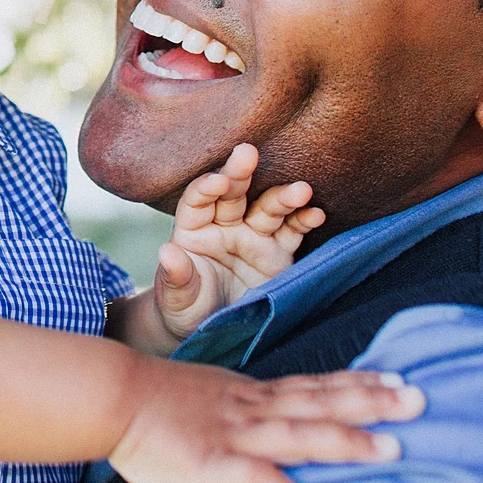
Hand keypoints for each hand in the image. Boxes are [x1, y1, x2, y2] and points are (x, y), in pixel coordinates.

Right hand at [108, 362, 424, 482]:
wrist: (110, 396)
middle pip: (321, 402)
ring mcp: (236, 435)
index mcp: (250, 395)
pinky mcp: (215, 465)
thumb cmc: (151, 402)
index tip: (396, 377)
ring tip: (392, 448)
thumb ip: (239, 406)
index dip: (357, 382)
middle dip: (372, 401)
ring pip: (301, 434)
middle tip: (418, 398)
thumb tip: (266, 414)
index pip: (313, 385)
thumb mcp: (205, 395)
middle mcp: (252, 409)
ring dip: (347, 441)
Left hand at [155, 143, 323, 342]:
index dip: (207, 188)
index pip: (198, 200)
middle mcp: (224, 225)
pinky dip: (305, 221)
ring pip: (268, 209)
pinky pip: (292, 233)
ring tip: (302, 190)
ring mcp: (253, 237)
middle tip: (248, 152)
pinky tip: (317, 214)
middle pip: (233, 193)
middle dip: (241, 172)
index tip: (218, 181)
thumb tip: (166, 251)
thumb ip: (176, 276)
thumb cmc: (185, 308)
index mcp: (193, 229)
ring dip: (284, 197)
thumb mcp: (176, 297)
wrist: (212, 331)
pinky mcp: (277, 253)